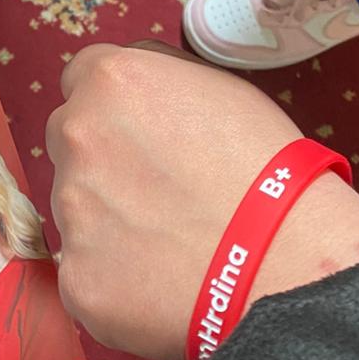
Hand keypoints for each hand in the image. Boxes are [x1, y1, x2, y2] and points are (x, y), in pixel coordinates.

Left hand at [46, 43, 358, 359]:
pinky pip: (87, 272)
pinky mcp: (77, 276)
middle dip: (102, 159)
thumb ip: (159, 76)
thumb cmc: (270, 171)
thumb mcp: (220, 88)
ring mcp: (69, 209)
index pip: (82, 78)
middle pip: (71, 140)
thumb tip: (133, 89)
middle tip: (157, 191)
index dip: (114, 107)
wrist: (288, 263)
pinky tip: (163, 282)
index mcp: (112, 81)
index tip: (139, 132)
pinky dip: (117, 279)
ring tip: (170, 242)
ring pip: (76, 208)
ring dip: (108, 220)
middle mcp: (77, 135)